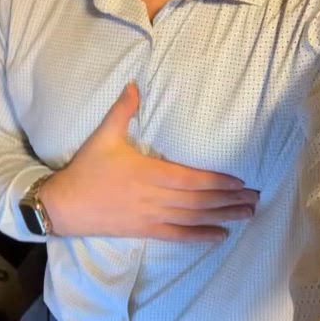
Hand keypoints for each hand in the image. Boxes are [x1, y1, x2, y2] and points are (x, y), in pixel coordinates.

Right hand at [41, 83, 258, 240]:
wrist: (63, 206)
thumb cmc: (86, 169)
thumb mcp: (103, 136)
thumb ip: (122, 110)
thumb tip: (135, 83)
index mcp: (149, 172)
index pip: (192, 179)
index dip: (218, 181)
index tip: (240, 180)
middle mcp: (155, 197)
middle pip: (200, 200)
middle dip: (230, 199)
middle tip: (256, 198)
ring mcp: (151, 217)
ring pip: (194, 218)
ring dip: (223, 216)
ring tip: (247, 214)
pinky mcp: (145, 231)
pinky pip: (178, 236)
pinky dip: (200, 236)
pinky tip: (220, 235)